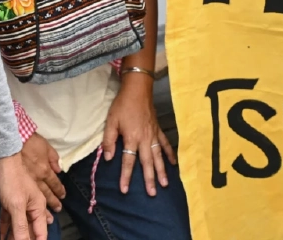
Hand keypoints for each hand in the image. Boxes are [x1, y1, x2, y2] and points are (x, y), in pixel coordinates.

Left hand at [0, 153, 50, 239]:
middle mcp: (32, 207)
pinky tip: (0, 235)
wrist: (0, 159)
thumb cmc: (11, 179)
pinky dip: (5, 228)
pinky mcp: (9, 203)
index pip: (41, 233)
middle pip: (31, 230)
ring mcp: (20, 205)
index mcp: (38, 207)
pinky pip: (9, 219)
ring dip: (13, 236)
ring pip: (19, 226)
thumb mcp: (16, 206)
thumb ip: (21, 228)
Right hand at [20, 133, 65, 213]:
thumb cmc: (29, 141)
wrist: (10, 142)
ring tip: (47, 218)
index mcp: (45, 170)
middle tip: (58, 210)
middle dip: (53, 202)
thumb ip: (53, 157)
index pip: (55, 183)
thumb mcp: (45, 146)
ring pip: (35, 201)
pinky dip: (24, 209)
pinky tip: (24, 214)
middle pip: (47, 194)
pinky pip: (22, 201)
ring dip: (42, 209)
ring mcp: (25, 186)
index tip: (62, 196)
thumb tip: (58, 169)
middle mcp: (37, 180)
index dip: (59, 190)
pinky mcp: (14, 189)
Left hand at [102, 74, 176, 195]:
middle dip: (149, 179)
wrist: (137, 90)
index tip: (125, 190)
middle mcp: (145, 139)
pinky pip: (165, 144)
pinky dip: (170, 154)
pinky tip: (173, 164)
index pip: (128, 161)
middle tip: (153, 193)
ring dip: (162, 171)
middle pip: (147, 163)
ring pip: (158, 156)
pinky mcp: (158, 130)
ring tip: (165, 184)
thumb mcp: (111, 121)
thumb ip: (109, 140)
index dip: (126, 176)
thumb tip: (108, 158)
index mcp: (132, 138)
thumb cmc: (122, 105)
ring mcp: (153, 135)